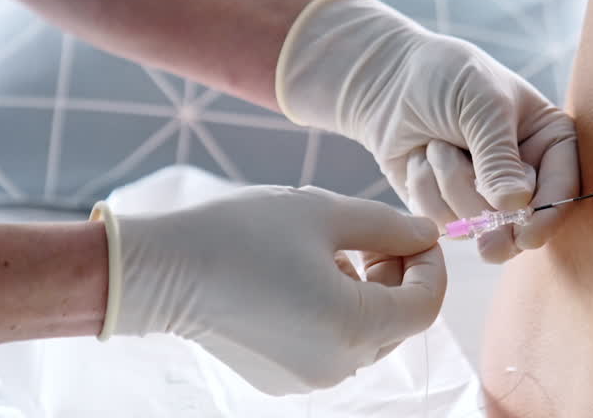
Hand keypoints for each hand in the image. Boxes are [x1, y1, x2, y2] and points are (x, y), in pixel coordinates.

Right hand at [90, 185, 444, 394]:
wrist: (163, 270)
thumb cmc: (242, 233)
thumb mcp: (324, 213)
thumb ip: (388, 226)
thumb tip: (427, 235)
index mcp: (353, 325)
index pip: (426, 305)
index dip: (430, 265)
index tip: (411, 233)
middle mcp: (338, 365)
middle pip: (398, 322)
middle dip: (396, 276)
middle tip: (367, 235)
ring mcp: (309, 379)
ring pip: (366, 335)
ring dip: (365, 294)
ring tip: (327, 253)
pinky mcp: (282, 379)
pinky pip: (331, 347)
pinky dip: (333, 314)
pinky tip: (299, 279)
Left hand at [275, 0, 579, 261]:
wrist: (388, 79)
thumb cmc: (444, 77)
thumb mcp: (480, 104)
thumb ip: (498, 156)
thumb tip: (515, 206)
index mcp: (548, 140)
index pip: (563, 187)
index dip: (547, 216)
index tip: (526, 237)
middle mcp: (523, 173)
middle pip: (520, 219)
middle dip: (483, 201)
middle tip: (476, 218)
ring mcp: (484, 195)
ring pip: (475, 222)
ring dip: (447, 182)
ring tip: (437, 144)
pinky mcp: (448, 207)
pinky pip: (441, 222)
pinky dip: (424, 189)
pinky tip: (419, 158)